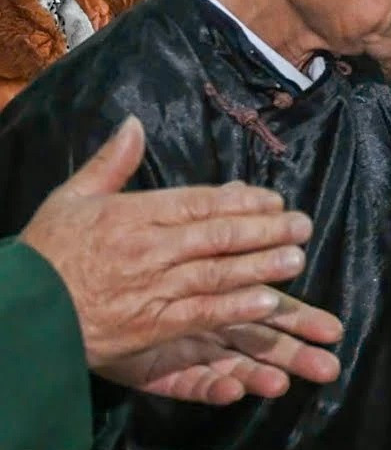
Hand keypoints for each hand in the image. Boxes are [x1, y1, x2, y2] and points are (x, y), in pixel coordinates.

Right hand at [20, 117, 342, 400]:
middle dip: (265, 230)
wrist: (16, 314)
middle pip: (216, 235)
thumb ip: (109, 163)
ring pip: (216, 273)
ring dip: (261, 265)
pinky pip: (200, 313)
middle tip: (303, 226)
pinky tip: (267, 300)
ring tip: (297, 257)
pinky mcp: (149, 326)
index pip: (197, 202)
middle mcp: (145, 248)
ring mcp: (149, 288)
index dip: (241, 201)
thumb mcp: (70, 199)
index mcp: (129, 214)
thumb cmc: (46, 254)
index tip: (274, 200)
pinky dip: (235, 307)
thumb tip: (134, 123)